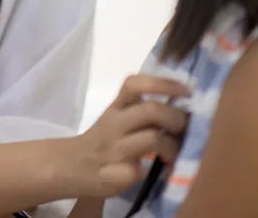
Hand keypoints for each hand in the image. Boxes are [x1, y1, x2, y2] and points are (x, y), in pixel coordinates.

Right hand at [70, 75, 188, 197]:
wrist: (72, 166)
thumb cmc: (105, 140)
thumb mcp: (118, 117)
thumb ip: (143, 110)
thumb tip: (184, 107)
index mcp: (116, 107)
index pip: (134, 85)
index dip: (161, 83)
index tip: (186, 90)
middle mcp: (114, 124)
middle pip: (151, 110)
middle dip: (177, 119)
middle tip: (184, 130)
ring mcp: (113, 150)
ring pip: (152, 138)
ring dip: (172, 147)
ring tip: (173, 155)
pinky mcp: (112, 175)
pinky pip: (136, 171)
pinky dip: (147, 172)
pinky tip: (148, 174)